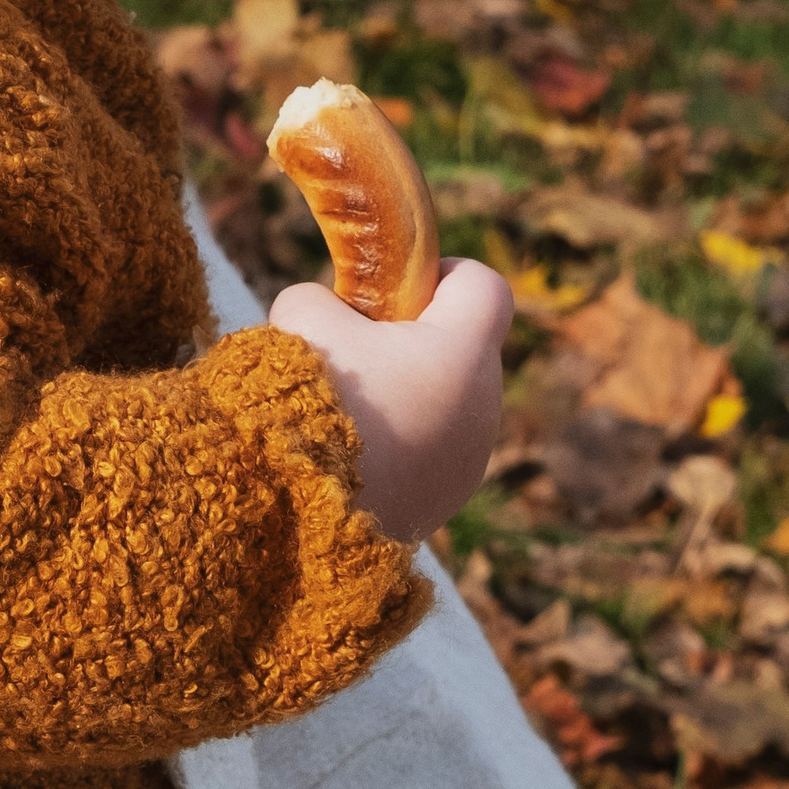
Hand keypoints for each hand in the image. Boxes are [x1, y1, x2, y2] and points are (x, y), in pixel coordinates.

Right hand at [270, 254, 510, 544]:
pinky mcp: (446, 500)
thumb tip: (328, 316)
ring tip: (344, 413)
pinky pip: (432, 451)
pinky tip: (349, 456)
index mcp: (463, 354)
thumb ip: (318, 300)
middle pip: (461, 347)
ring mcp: (470, 460)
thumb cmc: (313, 404)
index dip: (443, 273)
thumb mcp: (302, 321)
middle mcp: (482, 406)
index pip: (485, 287)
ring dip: (404, 395)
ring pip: (446, 402)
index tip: (395, 288)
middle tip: (353, 353)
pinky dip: (399, 443)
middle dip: (412, 339)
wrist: (305, 515)